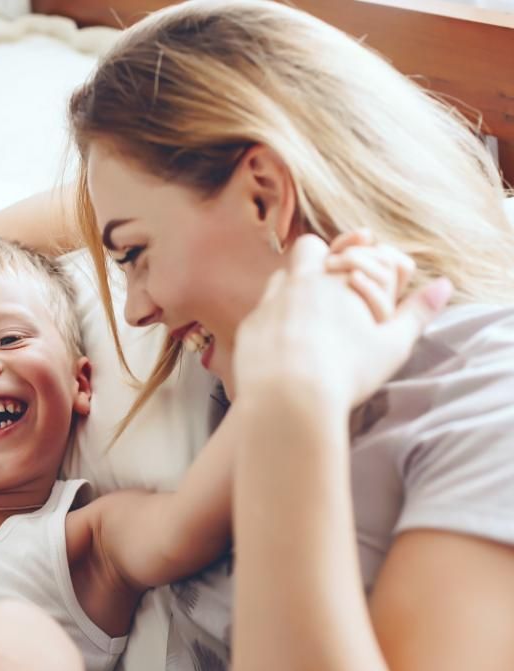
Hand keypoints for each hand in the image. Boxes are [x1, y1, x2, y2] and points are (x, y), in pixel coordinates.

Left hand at [233, 234, 452, 412]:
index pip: (331, 247)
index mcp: (331, 280)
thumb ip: (417, 313)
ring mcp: (267, 305)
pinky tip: (282, 349)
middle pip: (302, 253)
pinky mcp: (248, 330)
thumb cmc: (346, 372)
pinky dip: (271, 325)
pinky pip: (259, 316)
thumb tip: (445, 285)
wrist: (289, 400)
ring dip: (290, 292)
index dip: (341, 255)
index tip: (349, 274)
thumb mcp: (391, 345)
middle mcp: (296, 284)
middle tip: (328, 293)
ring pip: (277, 283)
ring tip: (306, 322)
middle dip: (313, 264)